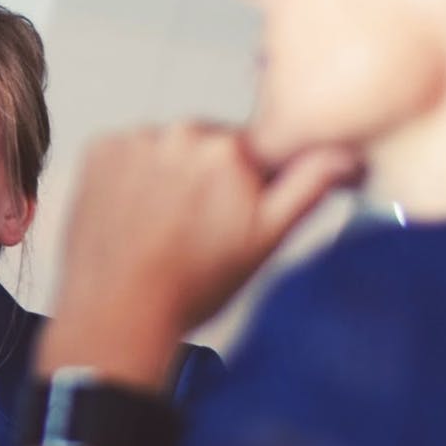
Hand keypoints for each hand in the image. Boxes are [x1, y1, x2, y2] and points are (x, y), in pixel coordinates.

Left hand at [54, 123, 357, 347]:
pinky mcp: (98, 150)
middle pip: (207, 146)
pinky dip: (130, 176)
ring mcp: (135, 139)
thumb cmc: (190, 287)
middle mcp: (181, 132)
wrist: (117, 313)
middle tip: (194, 230)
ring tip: (160, 228)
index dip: (247, 185)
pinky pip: (127, 152)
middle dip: (207, 178)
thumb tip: (346, 153)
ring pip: (166, 149)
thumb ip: (309, 186)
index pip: (253, 150)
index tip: (232, 215)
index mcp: (230, 148)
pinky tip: (133, 216)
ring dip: (167, 176)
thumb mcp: (266, 240)